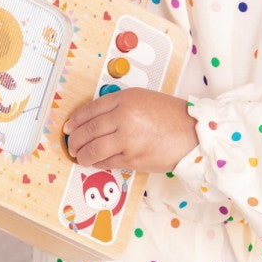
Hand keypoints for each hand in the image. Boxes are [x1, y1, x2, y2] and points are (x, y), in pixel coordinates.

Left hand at [63, 88, 198, 172]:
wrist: (194, 133)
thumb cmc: (169, 116)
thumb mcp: (142, 99)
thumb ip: (118, 106)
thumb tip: (92, 120)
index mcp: (125, 99)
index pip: (90, 110)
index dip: (74, 120)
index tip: (67, 127)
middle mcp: (124, 117)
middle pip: (88, 130)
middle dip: (74, 140)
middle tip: (70, 145)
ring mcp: (128, 140)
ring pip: (93, 149)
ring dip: (82, 155)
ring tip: (79, 157)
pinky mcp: (133, 159)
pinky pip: (107, 162)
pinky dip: (97, 163)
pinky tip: (95, 162)